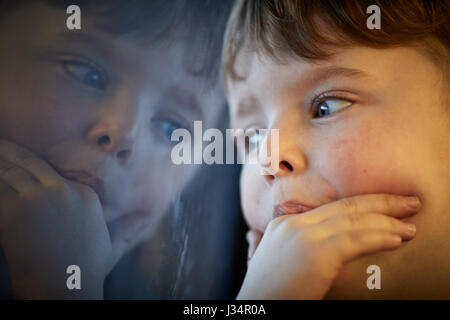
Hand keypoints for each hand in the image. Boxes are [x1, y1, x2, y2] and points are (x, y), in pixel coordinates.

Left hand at [0, 139, 112, 298]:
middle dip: (9, 150)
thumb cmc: (85, 269)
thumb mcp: (105, 240)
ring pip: (9, 170)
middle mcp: (62, 190)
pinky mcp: (17, 210)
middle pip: (29, 162)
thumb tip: (127, 220)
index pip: (52, 169)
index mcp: (83, 194)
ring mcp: (39, 198)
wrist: (68, 286)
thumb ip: (107, 223)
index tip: (21, 153)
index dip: (34, 159)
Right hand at [237, 194, 419, 298]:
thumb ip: (298, 247)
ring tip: (410, 225)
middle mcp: (294, 224)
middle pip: (345, 206)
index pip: (330, 207)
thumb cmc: (269, 293)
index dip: (362, 204)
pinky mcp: (315, 252)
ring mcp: (303, 235)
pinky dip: (379, 237)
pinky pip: (355, 240)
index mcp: (285, 224)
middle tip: (409, 203)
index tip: (385, 205)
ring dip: (387, 221)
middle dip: (382, 203)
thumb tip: (327, 248)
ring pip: (353, 220)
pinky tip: (396, 239)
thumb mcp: (281, 262)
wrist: (256, 307)